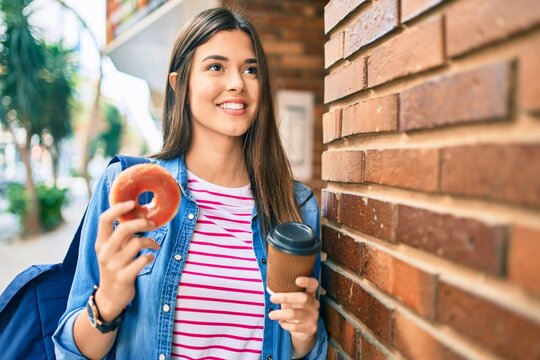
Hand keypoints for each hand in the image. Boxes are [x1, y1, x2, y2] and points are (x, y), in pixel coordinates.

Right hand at [94, 201, 158, 320]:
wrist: (109, 297)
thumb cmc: (114, 267)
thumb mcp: (111, 250)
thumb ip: (120, 235)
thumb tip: (138, 214)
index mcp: (100, 243)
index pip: (104, 219)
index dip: (118, 208)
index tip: (133, 203)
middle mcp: (105, 252)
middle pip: (124, 228)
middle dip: (142, 223)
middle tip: (152, 224)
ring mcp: (113, 266)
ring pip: (137, 243)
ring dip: (151, 241)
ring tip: (155, 244)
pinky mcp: (124, 277)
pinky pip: (143, 260)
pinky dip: (150, 256)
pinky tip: (150, 257)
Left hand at [269, 276, 319, 352]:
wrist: (304, 331)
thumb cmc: (295, 309)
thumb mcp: (293, 301)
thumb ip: (287, 294)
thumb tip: (272, 289)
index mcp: (311, 294)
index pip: (313, 285)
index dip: (307, 281)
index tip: (297, 280)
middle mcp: (314, 304)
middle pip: (303, 298)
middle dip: (285, 298)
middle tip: (272, 298)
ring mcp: (314, 317)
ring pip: (295, 314)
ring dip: (280, 314)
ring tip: (271, 315)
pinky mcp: (311, 328)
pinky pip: (294, 326)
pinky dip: (284, 324)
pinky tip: (281, 322)